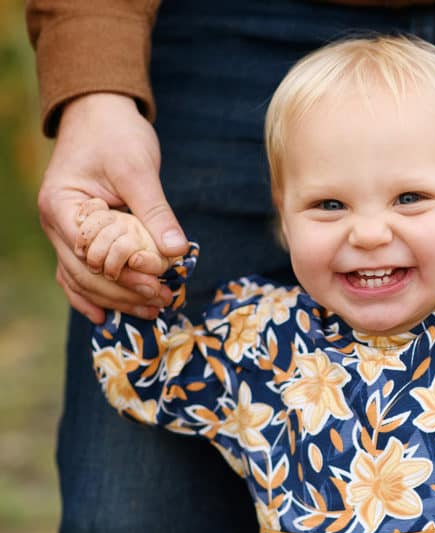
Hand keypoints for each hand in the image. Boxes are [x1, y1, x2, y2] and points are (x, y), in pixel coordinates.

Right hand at [38, 93, 187, 322]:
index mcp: (62, 205)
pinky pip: (79, 272)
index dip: (123, 274)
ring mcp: (64, 232)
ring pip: (82, 278)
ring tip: (150, 312)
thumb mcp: (139, 169)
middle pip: (84, 273)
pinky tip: (110, 315)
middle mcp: (55, 223)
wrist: (101, 114)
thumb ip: (156, 210)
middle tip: (161, 303)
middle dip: (123, 292)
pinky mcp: (80, 234)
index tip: (158, 285)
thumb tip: (177, 251)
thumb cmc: (117, 135)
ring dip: (115, 298)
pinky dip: (95, 293)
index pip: (89, 253)